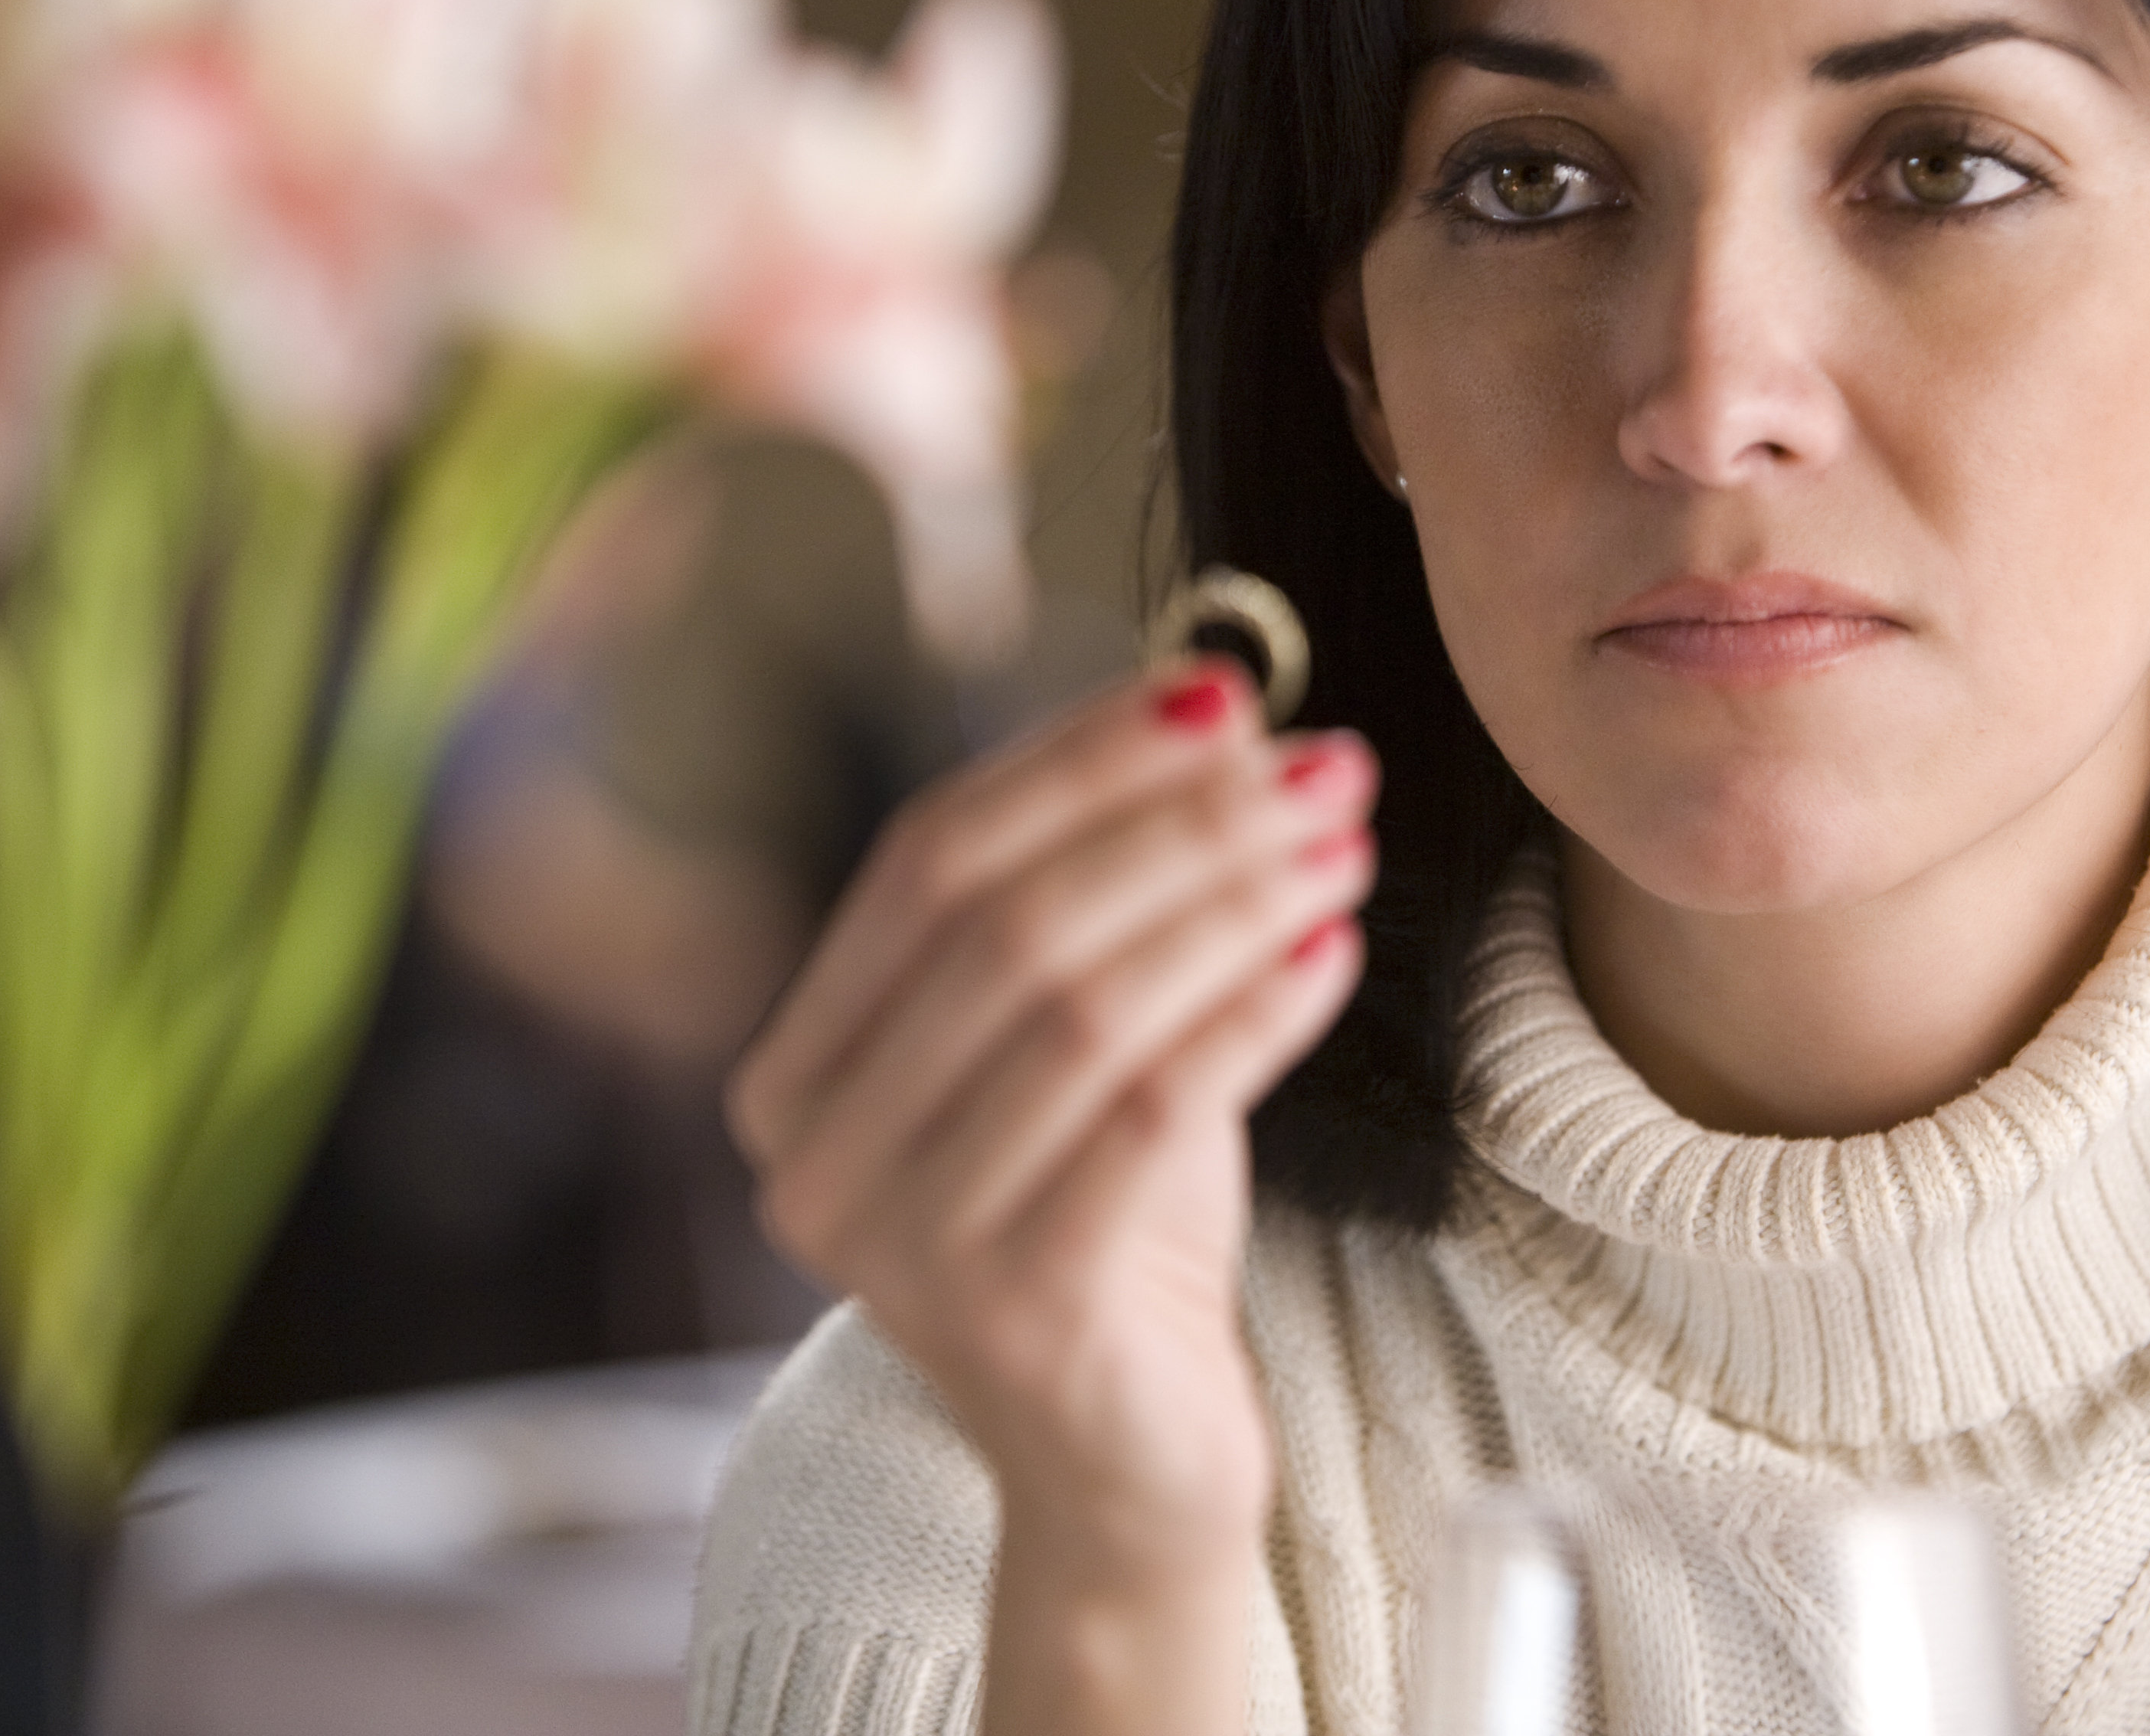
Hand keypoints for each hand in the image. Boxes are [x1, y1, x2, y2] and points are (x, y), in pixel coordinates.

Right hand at [729, 661, 1374, 1623]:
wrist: (1130, 1460)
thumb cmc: (1111, 1220)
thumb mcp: (1093, 1039)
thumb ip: (1116, 892)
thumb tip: (1226, 705)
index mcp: (802, 1067)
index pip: (929, 857)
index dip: (1074, 759)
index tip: (1221, 690)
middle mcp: (816, 1156)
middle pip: (1005, 923)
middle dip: (1177, 822)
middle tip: (1323, 766)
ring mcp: (900, 1247)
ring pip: (1081, 1010)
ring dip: (1233, 902)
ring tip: (1347, 843)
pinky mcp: (1013, 1313)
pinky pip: (1151, 1112)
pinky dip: (1253, 1013)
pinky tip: (1335, 952)